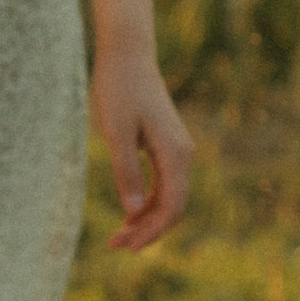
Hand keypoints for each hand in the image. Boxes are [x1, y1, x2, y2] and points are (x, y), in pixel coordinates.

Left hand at [91, 40, 191, 249]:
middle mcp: (183, 155)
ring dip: (147, 219)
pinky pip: (164, 183)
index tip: (125, 246)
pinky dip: (148, 202)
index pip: (171, 207)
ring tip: (119, 236)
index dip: (150, 232)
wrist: (127, 54)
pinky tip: (129, 212)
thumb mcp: (116, 132)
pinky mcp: (166, 144)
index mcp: (175, 154)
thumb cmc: (118, 89)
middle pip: (173, 207)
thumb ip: (126, 172)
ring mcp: (177, 149)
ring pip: (169, 197)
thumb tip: (134, 210)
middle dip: (148, 231)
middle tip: (116, 246)